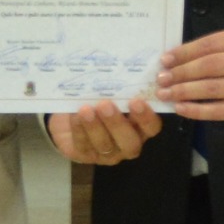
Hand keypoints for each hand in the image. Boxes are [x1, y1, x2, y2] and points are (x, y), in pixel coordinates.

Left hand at [46, 96, 164, 163]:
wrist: (71, 116)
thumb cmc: (98, 101)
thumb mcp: (110, 93)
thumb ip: (119, 87)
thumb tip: (118, 67)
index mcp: (140, 127)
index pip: (151, 127)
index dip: (146, 117)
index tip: (136, 101)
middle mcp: (127, 143)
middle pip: (130, 143)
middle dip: (117, 124)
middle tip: (106, 105)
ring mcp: (107, 153)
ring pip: (105, 145)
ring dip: (95, 127)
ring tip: (86, 109)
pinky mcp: (85, 156)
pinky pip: (83, 146)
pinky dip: (79, 129)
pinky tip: (75, 115)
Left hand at [158, 28, 223, 122]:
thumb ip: (207, 50)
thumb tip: (171, 61)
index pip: (210, 44)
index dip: (185, 52)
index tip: (165, 60)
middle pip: (211, 65)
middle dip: (182, 72)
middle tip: (162, 78)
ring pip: (213, 88)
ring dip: (184, 91)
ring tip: (165, 93)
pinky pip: (217, 110)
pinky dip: (195, 110)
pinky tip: (180, 107)